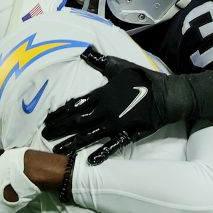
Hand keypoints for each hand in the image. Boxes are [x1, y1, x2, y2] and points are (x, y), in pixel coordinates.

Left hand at [43, 47, 212, 164]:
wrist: (167, 94)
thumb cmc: (143, 79)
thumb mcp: (120, 66)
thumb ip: (100, 61)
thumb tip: (85, 51)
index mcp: (102, 94)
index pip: (75, 104)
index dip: (60, 112)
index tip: (47, 118)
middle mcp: (105, 110)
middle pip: (77, 121)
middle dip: (60, 128)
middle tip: (45, 134)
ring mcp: (116, 124)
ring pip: (89, 135)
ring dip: (71, 143)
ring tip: (56, 150)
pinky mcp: (128, 134)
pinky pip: (112, 146)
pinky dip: (101, 153)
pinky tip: (88, 161)